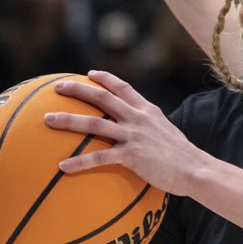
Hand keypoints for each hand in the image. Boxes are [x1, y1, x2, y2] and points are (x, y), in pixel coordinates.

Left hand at [46, 70, 205, 195]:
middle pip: (102, 98)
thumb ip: (152, 129)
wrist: (196, 169)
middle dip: (78, 90)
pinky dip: (79, 161)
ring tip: (47, 120)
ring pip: (94, 124)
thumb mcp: (167, 134)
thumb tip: (140, 135)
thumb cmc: (183, 157)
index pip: (123, 88)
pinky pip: (99, 157)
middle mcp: (138, 118)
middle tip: (57, 88)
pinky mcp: (131, 155)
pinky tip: (62, 166)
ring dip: (68, 120)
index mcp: (148, 111)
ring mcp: (134, 135)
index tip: (89, 74)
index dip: (105, 79)